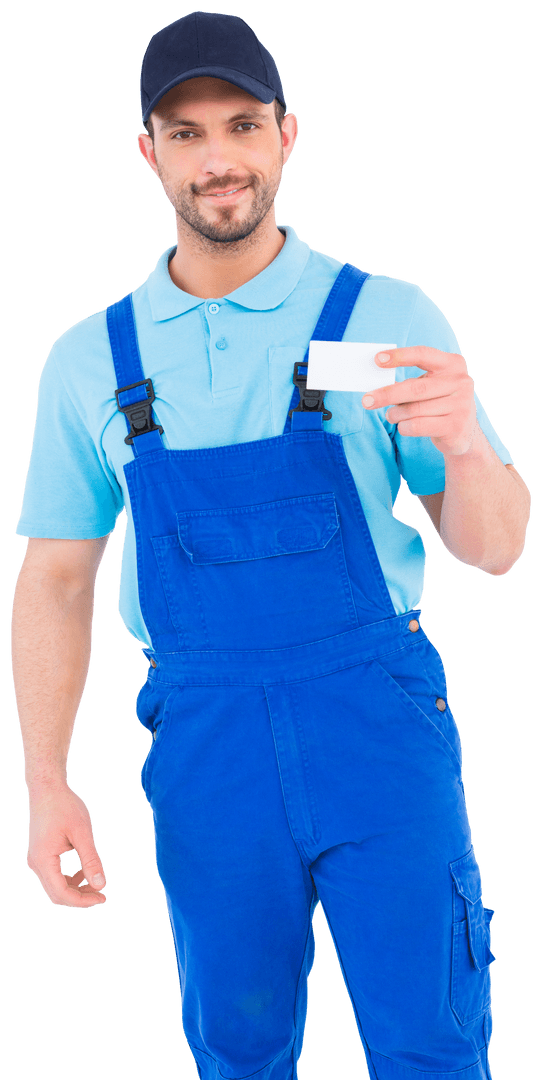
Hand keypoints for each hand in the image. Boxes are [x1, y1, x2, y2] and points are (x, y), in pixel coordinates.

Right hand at [26, 783, 106, 907]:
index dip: (83, 901)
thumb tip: (101, 885)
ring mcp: (36, 859)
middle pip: (57, 894)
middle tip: (102, 895)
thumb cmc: (64, 807)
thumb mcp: (82, 833)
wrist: (47, 789)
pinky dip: (68, 879)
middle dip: (80, 898)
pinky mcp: (40, 854)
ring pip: (55, 887)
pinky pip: (53, 876)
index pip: (62, 893)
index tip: (102, 897)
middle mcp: (36, 863)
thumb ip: (91, 859)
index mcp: (44, 860)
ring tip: (95, 884)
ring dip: (75, 889)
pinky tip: (82, 872)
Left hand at [362, 347, 476, 456]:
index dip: (399, 356)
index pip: (422, 354)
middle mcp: (460, 381)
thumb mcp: (430, 387)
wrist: (463, 433)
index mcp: (452, 363)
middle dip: (387, 394)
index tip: (377, 359)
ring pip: (415, 409)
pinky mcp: (455, 425)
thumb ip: (410, 382)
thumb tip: (377, 384)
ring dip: (395, 414)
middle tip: (366, 401)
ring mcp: (461, 404)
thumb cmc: (438, 404)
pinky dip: (404, 427)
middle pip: (415, 387)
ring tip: (391, 415)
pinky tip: (404, 426)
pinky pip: (418, 426)